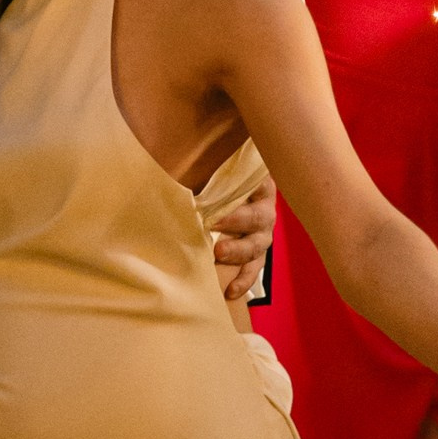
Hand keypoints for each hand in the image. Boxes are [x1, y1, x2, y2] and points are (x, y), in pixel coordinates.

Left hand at [209, 172, 275, 302]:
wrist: (211, 192)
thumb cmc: (208, 175)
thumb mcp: (206, 164)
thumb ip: (200, 161)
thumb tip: (172, 147)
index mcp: (257, 181)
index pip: (257, 184)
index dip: (240, 193)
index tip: (216, 200)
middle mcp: (264, 207)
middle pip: (260, 217)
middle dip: (237, 222)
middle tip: (213, 224)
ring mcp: (262, 232)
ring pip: (258, 245)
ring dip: (239, 252)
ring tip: (218, 254)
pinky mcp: (255, 252)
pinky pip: (254, 268)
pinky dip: (243, 279)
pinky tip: (231, 291)